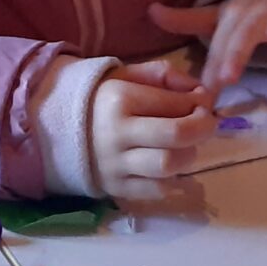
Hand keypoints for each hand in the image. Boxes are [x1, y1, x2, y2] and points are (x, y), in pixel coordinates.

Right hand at [89, 59, 218, 206]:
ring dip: (189, 155)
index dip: (201, 104)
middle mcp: (118, 133)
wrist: (59, 128)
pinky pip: (155, 190)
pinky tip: (170, 167)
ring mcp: (115, 164)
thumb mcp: (129, 75)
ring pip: (168, 165)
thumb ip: (165, 75)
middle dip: (203, 129)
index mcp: (121, 99)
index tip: (204, 104)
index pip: (177, 104)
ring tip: (186, 146)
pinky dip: (171, 181)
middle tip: (208, 125)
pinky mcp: (115, 187)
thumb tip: (200, 91)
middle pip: (176, 135)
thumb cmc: (103, 98)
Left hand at [149, 0, 266, 97]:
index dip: (207, 60)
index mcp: (230, 17)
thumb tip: (150, 10)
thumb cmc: (246, 16)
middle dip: (234, 54)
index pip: (216, 40)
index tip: (203, 87)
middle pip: (242, 35)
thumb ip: (184, 19)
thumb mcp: (215, 18)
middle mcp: (254, 12)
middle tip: (226, 77)